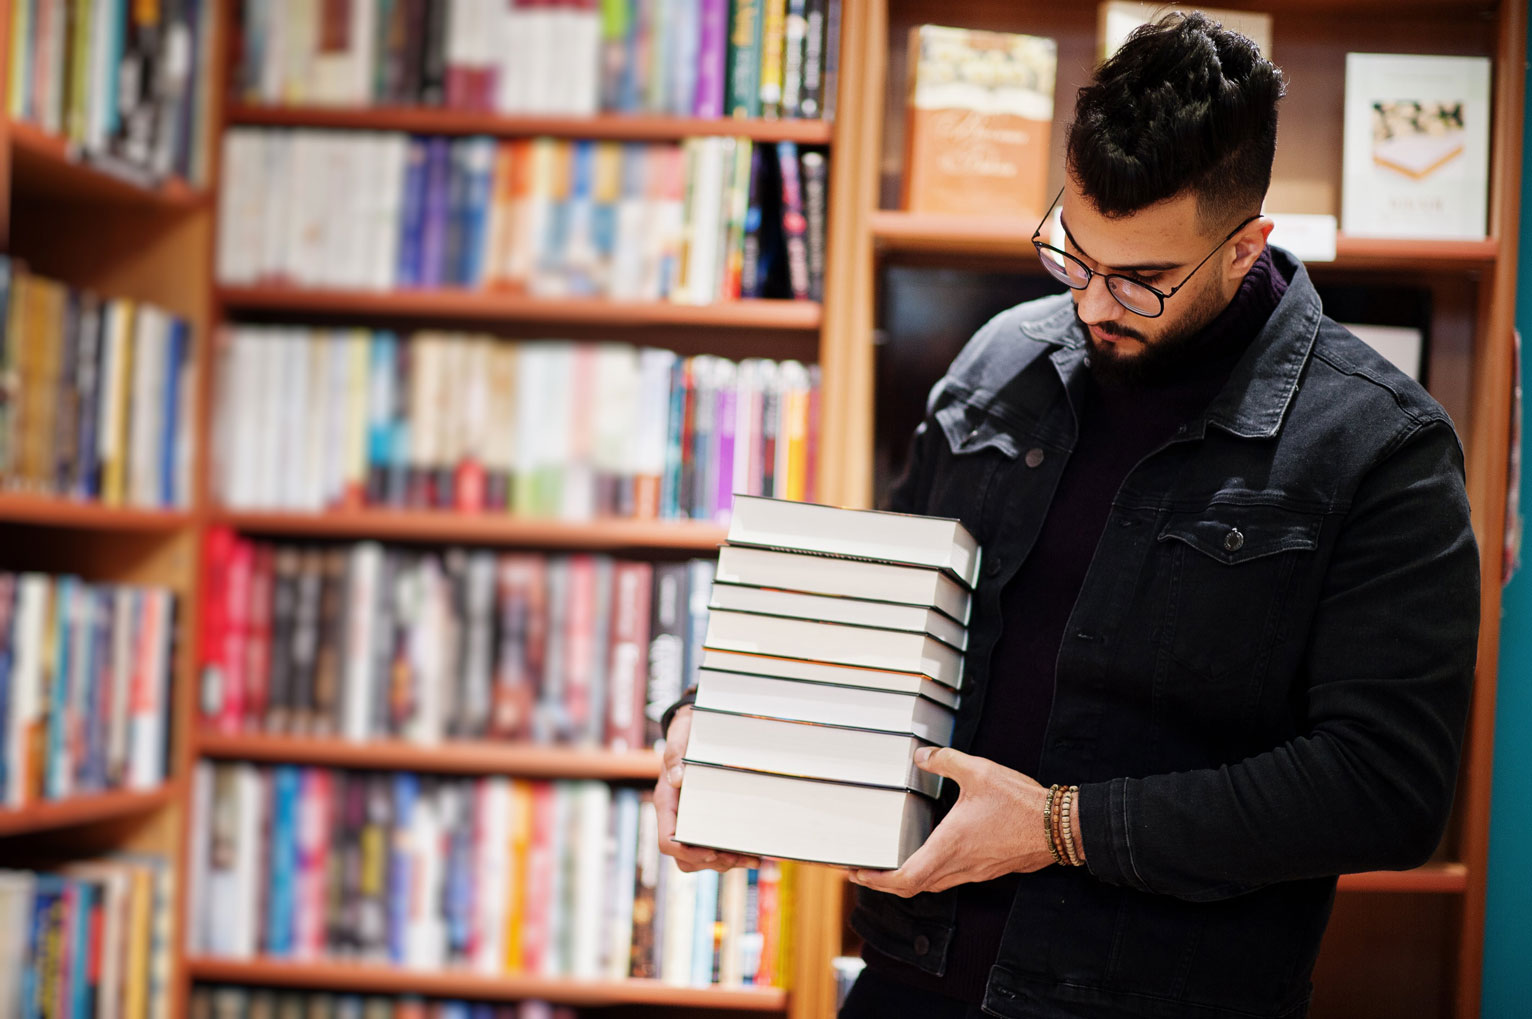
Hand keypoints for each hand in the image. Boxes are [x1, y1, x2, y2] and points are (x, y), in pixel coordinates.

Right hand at [654, 705, 761, 872]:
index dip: (688, 851)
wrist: (694, 728)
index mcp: (666, 803)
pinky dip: (733, 854)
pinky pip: (715, 845)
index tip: (712, 850)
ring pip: (701, 857)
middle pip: (685, 857)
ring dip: (726, 863)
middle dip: (712, 862)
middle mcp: (676, 816)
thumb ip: (675, 754)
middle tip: (739, 857)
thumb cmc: (687, 732)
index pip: (667, 840)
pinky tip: (755, 853)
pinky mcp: (705, 819)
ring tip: (753, 859)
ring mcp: (690, 820)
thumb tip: (676, 778)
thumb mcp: (680, 735)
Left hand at [847, 746, 1054, 897]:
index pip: (903, 879)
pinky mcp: (988, 868)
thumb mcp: (978, 771)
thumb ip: (945, 761)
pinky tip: (933, 854)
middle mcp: (959, 866)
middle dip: (885, 882)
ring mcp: (975, 871)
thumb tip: (922, 756)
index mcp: (949, 847)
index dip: (876, 881)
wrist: (1060, 826)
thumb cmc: (1020, 803)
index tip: (858, 872)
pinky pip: (951, 878)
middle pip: (913, 887)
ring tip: (892, 863)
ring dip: (909, 879)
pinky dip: (932, 873)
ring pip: (933, 885)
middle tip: (867, 869)